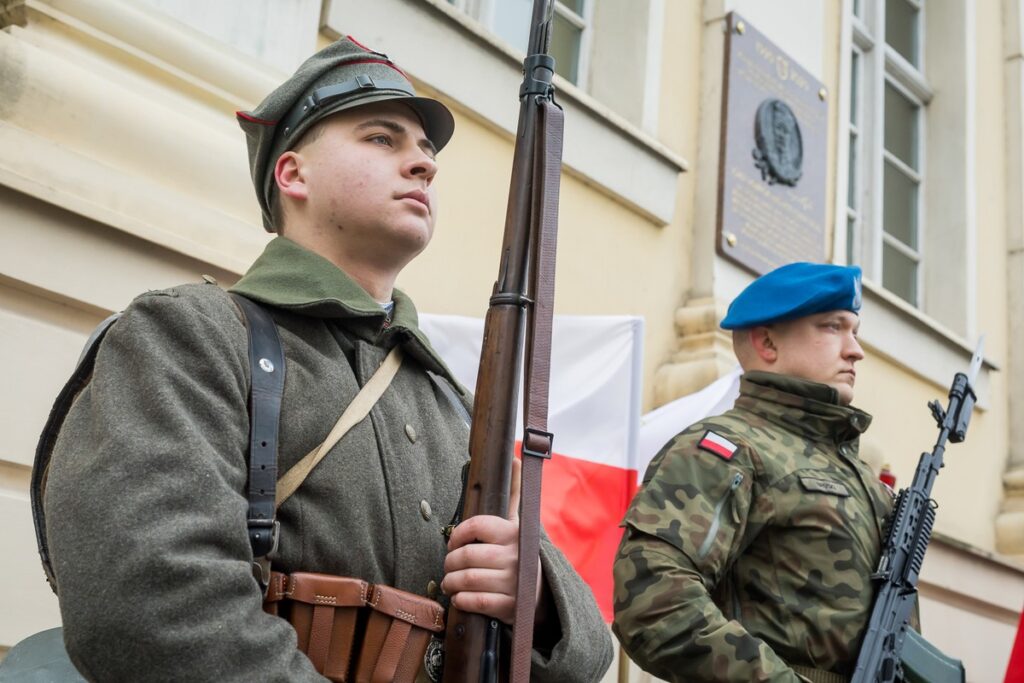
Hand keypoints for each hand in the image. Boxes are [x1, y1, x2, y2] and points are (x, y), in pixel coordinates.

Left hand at [441, 458, 544, 624]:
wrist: (541, 593)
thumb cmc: (519, 552)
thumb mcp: (518, 522)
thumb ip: (515, 492)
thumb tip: (514, 457)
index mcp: (513, 533)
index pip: (477, 525)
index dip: (457, 533)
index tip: (452, 541)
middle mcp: (515, 556)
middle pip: (468, 555)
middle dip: (450, 562)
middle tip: (448, 565)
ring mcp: (513, 582)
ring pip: (468, 579)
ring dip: (451, 581)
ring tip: (449, 581)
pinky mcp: (509, 606)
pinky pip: (476, 601)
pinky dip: (462, 600)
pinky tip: (460, 596)